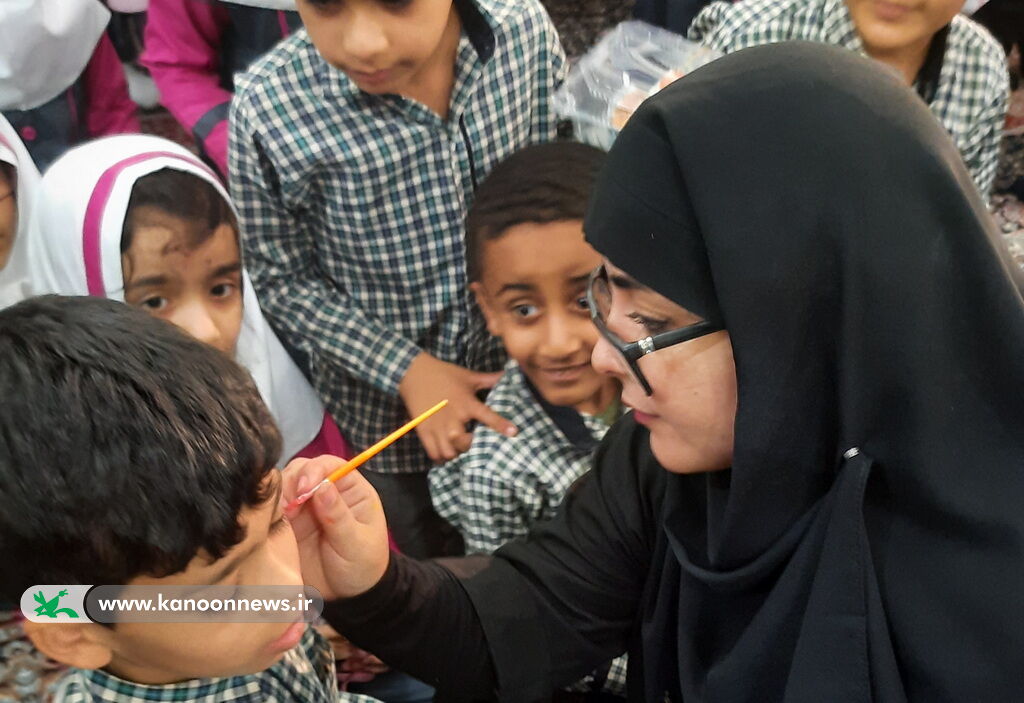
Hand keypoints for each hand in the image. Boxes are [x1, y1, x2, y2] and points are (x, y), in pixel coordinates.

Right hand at [281, 455, 389, 599]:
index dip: (314, 470)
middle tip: (288, 508)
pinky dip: (266, 513)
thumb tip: (322, 486)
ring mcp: (303, 508)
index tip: (303, 489)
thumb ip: (338, 516)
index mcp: (350, 490)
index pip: (329, 465)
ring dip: (276, 497)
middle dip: (290, 483)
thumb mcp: (356, 543)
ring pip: (282, 487)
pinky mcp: (286, 525)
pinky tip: (267, 524)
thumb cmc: (362, 566)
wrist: (348, 597)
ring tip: (278, 518)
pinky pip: (271, 510)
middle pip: (301, 470)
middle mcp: (324, 493)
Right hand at [398, 352, 515, 461]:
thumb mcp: (468, 376)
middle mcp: (452, 417)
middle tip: (473, 442)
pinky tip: (446, 451)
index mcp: (465, 403)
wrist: (413, 372)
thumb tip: (508, 374)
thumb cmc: (444, 374)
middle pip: (464, 442)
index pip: (486, 415)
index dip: (500, 425)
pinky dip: (441, 456)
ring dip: (456, 453)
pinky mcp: (423, 430)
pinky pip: (433, 453)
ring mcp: (436, 426)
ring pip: (449, 452)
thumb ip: (488, 379)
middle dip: (471, 446)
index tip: (513, 432)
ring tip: (459, 448)